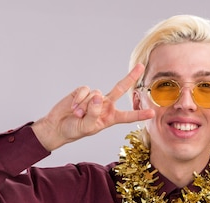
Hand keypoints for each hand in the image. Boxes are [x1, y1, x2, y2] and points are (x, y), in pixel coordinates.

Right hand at [32, 64, 154, 150]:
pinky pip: (85, 90)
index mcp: (110, 118)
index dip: (139, 114)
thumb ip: (94, 113)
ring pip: (96, 94)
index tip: (151, 113)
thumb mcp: (87, 127)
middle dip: (130, 77)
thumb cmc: (74, 130)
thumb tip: (98, 96)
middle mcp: (105, 105)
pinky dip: (78, 99)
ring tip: (77, 114)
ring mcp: (95, 98)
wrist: (57, 126)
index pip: (127, 116)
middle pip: (120, 88)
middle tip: (140, 66)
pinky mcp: (83, 92)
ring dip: (85, 106)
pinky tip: (73, 107)